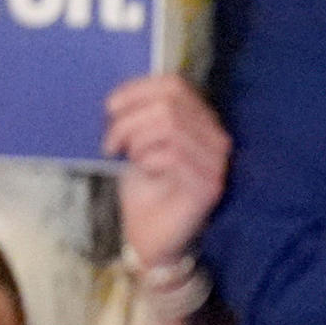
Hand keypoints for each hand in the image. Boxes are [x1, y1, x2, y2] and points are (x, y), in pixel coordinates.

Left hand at [104, 71, 234, 274]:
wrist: (152, 239)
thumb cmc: (145, 190)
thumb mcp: (138, 145)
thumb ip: (139, 119)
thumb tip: (117, 98)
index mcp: (200, 122)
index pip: (175, 85)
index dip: (137, 89)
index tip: (110, 108)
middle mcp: (215, 138)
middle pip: (169, 104)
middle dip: (129, 119)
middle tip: (111, 142)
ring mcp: (215, 163)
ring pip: (170, 125)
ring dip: (136, 139)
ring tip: (124, 156)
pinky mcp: (208, 185)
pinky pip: (173, 155)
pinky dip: (148, 159)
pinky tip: (144, 171)